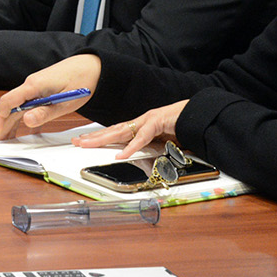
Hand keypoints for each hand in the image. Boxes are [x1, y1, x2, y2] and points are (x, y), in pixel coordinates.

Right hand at [0, 53, 101, 138]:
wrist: (93, 65)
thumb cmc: (82, 80)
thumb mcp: (66, 102)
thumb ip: (45, 112)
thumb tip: (26, 120)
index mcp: (34, 85)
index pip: (8, 101)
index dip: (0, 118)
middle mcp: (31, 84)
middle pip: (11, 105)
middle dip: (3, 123)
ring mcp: (35, 86)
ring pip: (18, 105)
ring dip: (12, 121)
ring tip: (7, 137)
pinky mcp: (41, 88)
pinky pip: (27, 103)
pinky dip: (23, 115)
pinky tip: (23, 127)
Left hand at [70, 100, 188, 158]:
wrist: (199, 115)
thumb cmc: (183, 127)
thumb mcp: (163, 143)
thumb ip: (151, 151)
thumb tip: (141, 162)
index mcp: (140, 126)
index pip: (115, 133)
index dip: (99, 137)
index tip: (84, 142)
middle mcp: (140, 122)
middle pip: (112, 131)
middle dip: (93, 137)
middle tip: (77, 142)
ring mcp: (148, 120)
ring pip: (120, 132)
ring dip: (103, 139)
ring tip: (88, 145)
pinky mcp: (158, 122)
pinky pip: (142, 137)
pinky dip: (131, 146)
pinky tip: (121, 154)